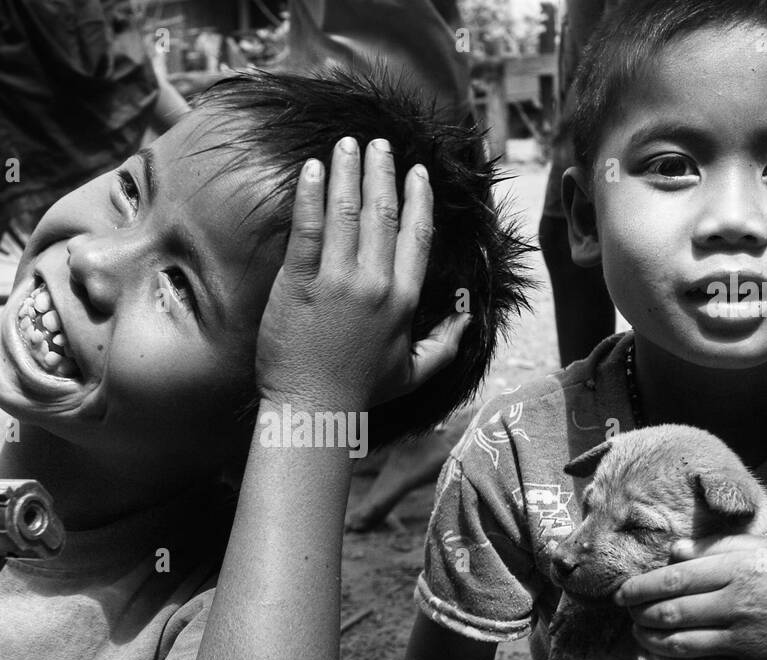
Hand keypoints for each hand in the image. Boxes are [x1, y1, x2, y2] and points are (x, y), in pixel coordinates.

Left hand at [255, 136, 468, 411]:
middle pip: (383, 213)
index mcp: (404, 300)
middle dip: (382, 172)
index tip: (416, 172)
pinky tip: (314, 168)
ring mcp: (336, 281)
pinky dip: (312, 194)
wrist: (313, 409)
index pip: (417, 235)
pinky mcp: (299, 283)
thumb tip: (467, 319)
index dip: (418, 198)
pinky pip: (308, 229)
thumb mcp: (413, 373)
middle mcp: (375, 284)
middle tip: (379, 144)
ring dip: (349, 171)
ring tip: (348, 144)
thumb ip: (445, 344)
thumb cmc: (359, 392)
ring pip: (347, 212)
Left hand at [614, 535, 766, 659]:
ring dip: (650, 640)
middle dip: (638, 614)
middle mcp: (739, 603)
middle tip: (626, 611)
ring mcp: (745, 638)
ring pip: (680, 644)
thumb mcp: (765, 546)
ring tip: (638, 632)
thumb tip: (673, 551)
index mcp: (739, 568)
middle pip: (670, 612)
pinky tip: (660, 654)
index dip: (640, 587)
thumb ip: (715, 547)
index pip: (673, 579)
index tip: (622, 590)